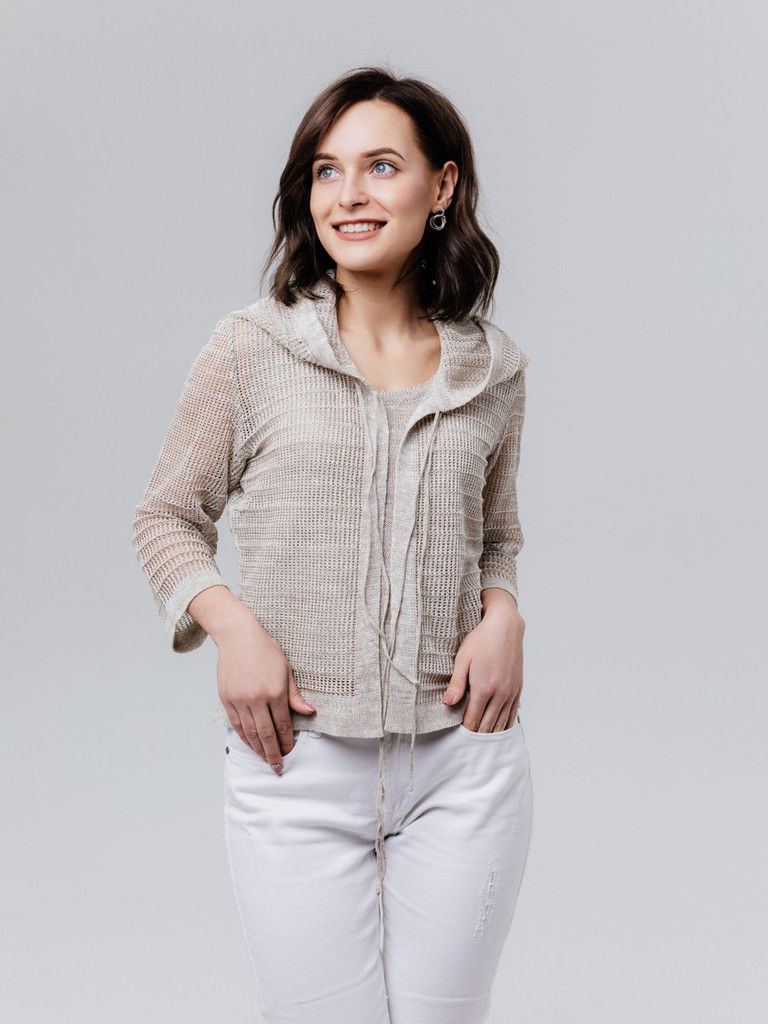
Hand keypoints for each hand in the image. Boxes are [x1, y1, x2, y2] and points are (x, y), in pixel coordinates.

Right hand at [187, 587, 315, 773]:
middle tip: (278, 766)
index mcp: (275, 691)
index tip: (290, 752)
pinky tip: (251, 745)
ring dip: (259, 749)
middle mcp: (257, 698)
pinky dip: (244, 738)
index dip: (287, 741)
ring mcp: (240, 700)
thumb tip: (309, 712)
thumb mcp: (286, 670)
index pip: (283, 724)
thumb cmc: (265, 651)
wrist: (238, 637)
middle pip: (266, 733)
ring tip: (266, 760)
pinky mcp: (227, 699)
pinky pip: (236, 724)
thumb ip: (295, 695)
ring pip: (250, 732)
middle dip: (274, 752)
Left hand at [442, 596, 524, 731]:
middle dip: (478, 736)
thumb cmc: (481, 640)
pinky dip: (506, 724)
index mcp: (484, 688)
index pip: (473, 719)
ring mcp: (511, 691)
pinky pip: (513, 713)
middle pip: (488, 724)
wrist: (505, 627)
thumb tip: (447, 704)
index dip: (466, 730)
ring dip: (492, 733)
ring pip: (502, 722)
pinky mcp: (518, 688)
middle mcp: (500, 693)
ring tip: (483, 743)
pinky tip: (500, 729)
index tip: (459, 738)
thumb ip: (456, 683)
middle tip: (470, 746)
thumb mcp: (463, 659)